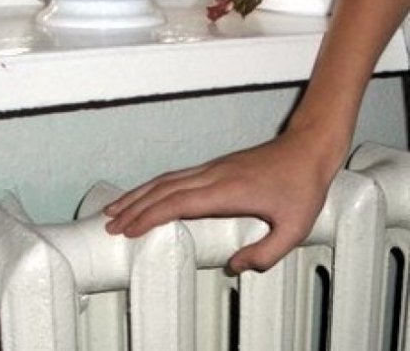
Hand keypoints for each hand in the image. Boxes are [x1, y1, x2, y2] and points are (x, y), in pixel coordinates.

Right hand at [104, 128, 343, 273]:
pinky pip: (174, 177)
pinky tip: (146, 195)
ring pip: (164, 180)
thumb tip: (234, 267)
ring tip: (115, 208)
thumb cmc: (302, 186)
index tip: (128, 229)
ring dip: (137, 194)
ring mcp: (210, 169)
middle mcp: (211, 176)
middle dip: (133, 207)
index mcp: (227, 191)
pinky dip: (153, 187)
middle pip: (162, 190)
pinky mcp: (213, 167)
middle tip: (108, 223)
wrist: (307, 148)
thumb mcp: (294, 228)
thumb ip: (265, 253)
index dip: (149, 216)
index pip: (177, 203)